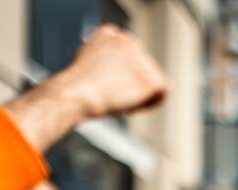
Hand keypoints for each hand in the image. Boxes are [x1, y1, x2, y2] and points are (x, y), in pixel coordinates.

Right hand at [5, 25, 165, 151]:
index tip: (108, 86)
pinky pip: (162, 93)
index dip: (121, 73)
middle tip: (115, 97)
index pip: (128, 55)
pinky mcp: (152, 78)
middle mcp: (129, 41)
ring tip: (119, 101)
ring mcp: (142, 59)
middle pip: (141, 67)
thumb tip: (115, 73)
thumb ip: (104, 61)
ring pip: (151, 80)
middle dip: (131, 83)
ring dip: (139, 94)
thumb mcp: (85, 62)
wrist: (76, 93)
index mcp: (111, 33)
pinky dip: (150, 103)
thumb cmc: (75, 86)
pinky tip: (132, 106)